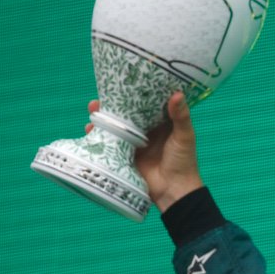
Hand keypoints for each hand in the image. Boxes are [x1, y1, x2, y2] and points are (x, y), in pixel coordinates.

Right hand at [85, 93, 203, 211]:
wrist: (174, 191)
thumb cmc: (183, 162)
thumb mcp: (184, 136)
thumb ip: (180, 116)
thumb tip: (177, 93)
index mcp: (160, 123)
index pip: (145, 104)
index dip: (134, 94)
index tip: (122, 82)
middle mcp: (145, 131)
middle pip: (126, 114)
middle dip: (112, 105)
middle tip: (100, 98)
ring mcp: (133, 143)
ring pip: (115, 126)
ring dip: (102, 118)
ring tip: (93, 110)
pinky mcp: (124, 156)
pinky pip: (109, 143)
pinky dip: (98, 136)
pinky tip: (89, 130)